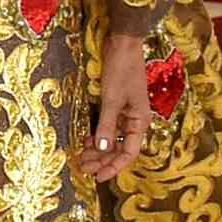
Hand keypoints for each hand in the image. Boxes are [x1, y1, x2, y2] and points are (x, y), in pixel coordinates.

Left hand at [79, 36, 151, 181]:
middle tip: (83, 168)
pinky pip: (108, 127)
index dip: (114, 167)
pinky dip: (98, 135)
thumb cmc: (122, 69)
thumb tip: (103, 148)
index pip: (128, 153)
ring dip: (98, 149)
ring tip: (82, 157)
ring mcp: (126, 113)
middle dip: (102, 160)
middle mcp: (134, 121)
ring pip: (112, 139)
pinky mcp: (116, 105)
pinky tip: (86, 140)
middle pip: (119, 148)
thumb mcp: (112, 98)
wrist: (123, 44)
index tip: (98, 177)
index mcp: (140, 121)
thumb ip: (107, 124)